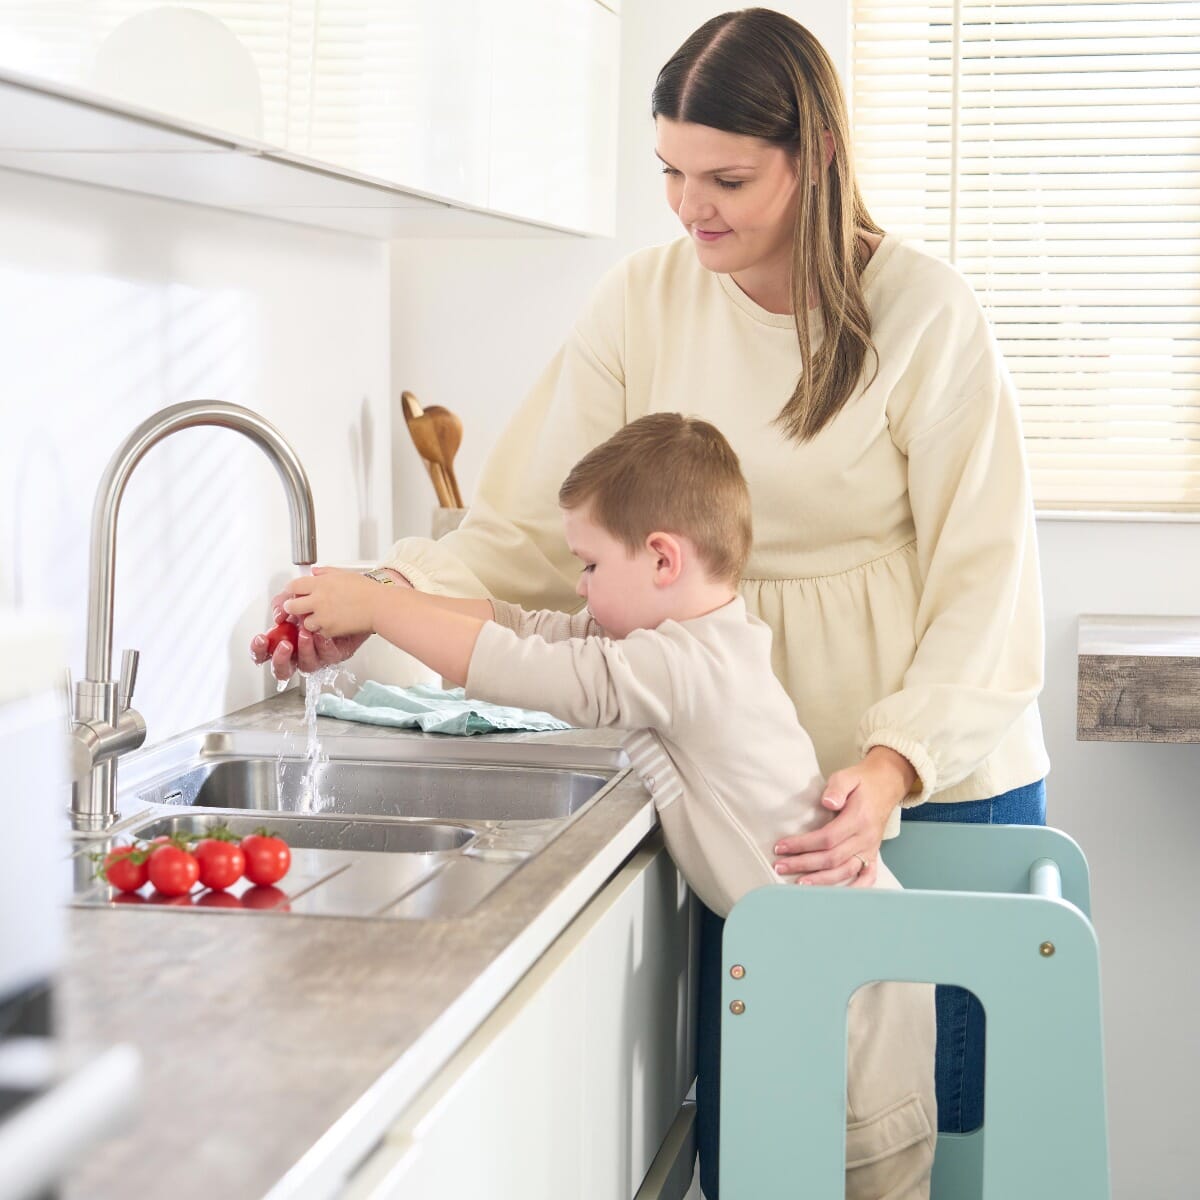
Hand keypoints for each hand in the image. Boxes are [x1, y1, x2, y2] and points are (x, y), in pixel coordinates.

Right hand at [248, 577, 363, 681]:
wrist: (356, 600)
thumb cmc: (324, 601)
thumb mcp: (299, 597)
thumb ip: (284, 603)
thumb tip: (278, 611)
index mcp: (284, 640)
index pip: (265, 653)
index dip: (259, 649)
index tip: (261, 639)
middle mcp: (299, 652)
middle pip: (282, 669)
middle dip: (280, 658)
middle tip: (284, 644)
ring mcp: (317, 656)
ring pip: (306, 664)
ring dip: (304, 648)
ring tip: (305, 633)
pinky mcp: (335, 655)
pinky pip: (327, 655)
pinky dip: (323, 645)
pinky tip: (322, 635)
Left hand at [282, 566, 383, 639]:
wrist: (379, 606)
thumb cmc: (366, 590)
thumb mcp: (344, 574)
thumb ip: (325, 572)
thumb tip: (315, 572)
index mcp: (320, 584)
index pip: (293, 586)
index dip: (292, 590)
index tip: (295, 592)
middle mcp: (318, 600)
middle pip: (291, 606)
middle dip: (293, 607)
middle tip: (299, 607)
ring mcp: (322, 617)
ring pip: (304, 622)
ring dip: (310, 620)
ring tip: (321, 616)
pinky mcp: (329, 630)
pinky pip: (319, 632)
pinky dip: (324, 629)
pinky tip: (333, 622)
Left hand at [772, 747, 916, 887]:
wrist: (886, 784)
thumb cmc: (862, 782)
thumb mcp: (847, 776)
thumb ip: (837, 788)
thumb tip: (828, 801)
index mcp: (858, 819)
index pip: (827, 838)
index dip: (803, 845)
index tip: (781, 847)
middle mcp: (865, 837)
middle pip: (832, 858)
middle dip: (804, 864)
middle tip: (781, 866)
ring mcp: (871, 848)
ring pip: (845, 871)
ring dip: (821, 880)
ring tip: (799, 883)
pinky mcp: (873, 854)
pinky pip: (868, 877)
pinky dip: (855, 889)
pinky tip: (838, 896)